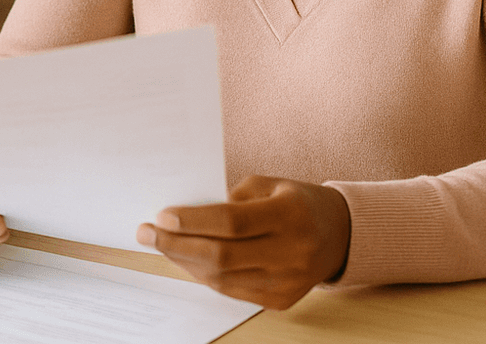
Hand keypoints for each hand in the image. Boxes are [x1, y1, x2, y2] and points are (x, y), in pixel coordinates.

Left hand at [136, 175, 350, 309]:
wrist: (338, 235)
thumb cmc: (296, 201)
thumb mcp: (268, 184)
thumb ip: (230, 199)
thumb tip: (183, 217)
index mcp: (290, 215)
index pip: (232, 222)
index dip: (193, 221)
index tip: (161, 216)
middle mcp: (292, 252)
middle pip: (222, 255)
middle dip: (176, 245)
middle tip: (146, 233)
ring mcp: (288, 281)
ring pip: (222, 278)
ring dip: (185, 262)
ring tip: (161, 245)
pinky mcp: (282, 300)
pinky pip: (232, 291)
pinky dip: (204, 276)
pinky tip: (186, 260)